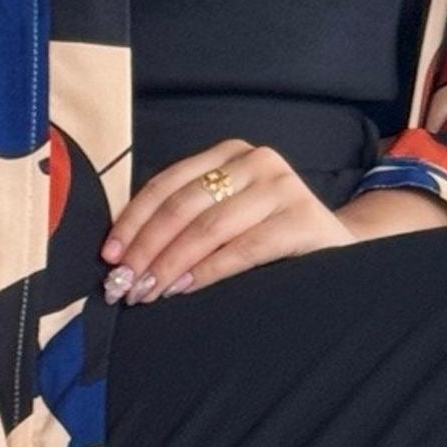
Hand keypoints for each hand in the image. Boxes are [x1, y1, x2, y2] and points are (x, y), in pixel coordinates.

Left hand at [101, 139, 350, 298]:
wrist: (336, 246)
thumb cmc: (269, 235)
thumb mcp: (226, 214)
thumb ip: (187, 218)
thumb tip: (126, 252)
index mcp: (228, 153)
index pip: (166, 185)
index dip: (132, 222)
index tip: (110, 256)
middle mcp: (256, 160)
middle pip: (183, 206)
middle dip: (146, 249)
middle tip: (122, 284)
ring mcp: (282, 186)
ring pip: (208, 228)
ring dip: (170, 265)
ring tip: (146, 292)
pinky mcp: (302, 218)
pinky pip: (242, 249)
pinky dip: (207, 272)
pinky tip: (183, 288)